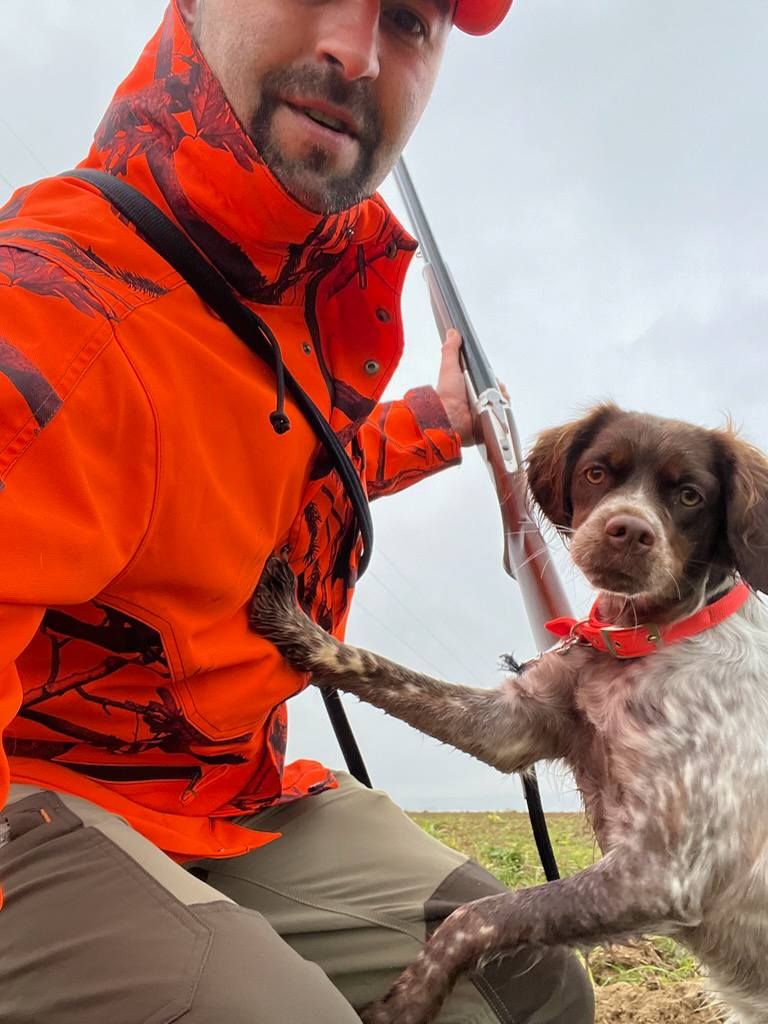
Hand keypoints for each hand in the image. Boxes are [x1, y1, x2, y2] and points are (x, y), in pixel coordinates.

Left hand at [435, 329, 509, 446]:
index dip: (490, 377)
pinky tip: (497, 408)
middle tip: (490, 390)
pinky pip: (501, 415)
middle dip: (497, 388)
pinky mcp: (487, 422)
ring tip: (492, 400)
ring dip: (501, 399)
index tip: (491, 378)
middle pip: (495, 389)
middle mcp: (475, 399)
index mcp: (467, 386)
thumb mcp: (449, 367)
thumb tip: (453, 333)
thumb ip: (451, 350)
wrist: (449, 419)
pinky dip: (502, 410)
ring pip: (500, 401)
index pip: (486, 378)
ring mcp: (482, 411)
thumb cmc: (447, 396)